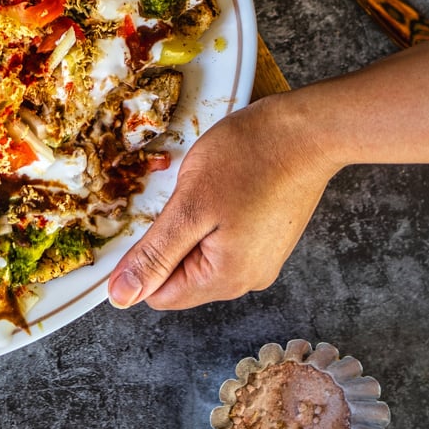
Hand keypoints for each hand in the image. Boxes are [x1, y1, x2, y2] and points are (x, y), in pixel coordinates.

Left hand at [106, 97, 335, 310]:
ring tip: (208, 190)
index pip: (160, 295)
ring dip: (192, 225)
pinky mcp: (270, 239)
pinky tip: (224, 188)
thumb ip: (155, 255)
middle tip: (185, 197)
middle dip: (172, 239)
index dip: (143, 260)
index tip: (150, 220)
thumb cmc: (249, 158)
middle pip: (183, 276)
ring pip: (203, 256)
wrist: (306, 132)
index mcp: (225, 279)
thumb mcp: (189, 206)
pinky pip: (225, 240)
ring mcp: (263, 259)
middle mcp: (248, 279)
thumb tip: (122, 296)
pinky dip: (214, 217)